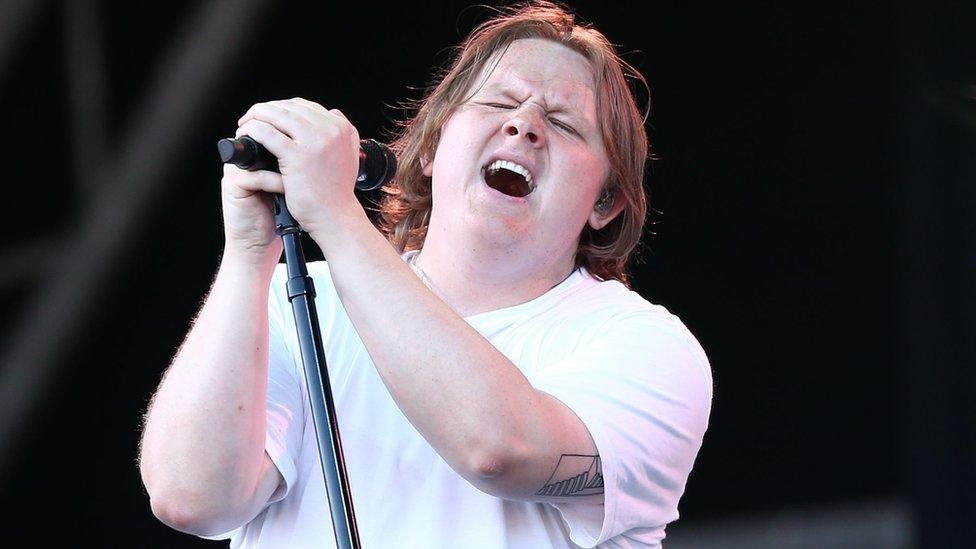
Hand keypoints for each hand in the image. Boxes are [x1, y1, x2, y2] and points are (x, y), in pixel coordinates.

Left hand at [233, 98, 361, 238]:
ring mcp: (313, 142)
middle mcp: (330, 130)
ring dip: (255, 116)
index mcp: (341, 128)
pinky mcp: (296, 156)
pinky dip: (252, 129)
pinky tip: (246, 135)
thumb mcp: (350, 155)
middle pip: (288, 108)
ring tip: (245, 125)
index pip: (304, 106)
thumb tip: (333, 113)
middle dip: (265, 111)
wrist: (335, 218)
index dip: (282, 108)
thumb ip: (344, 133)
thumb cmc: (337, 193)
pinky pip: (267, 133)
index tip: (269, 117)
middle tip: (251, 119)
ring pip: (275, 115)